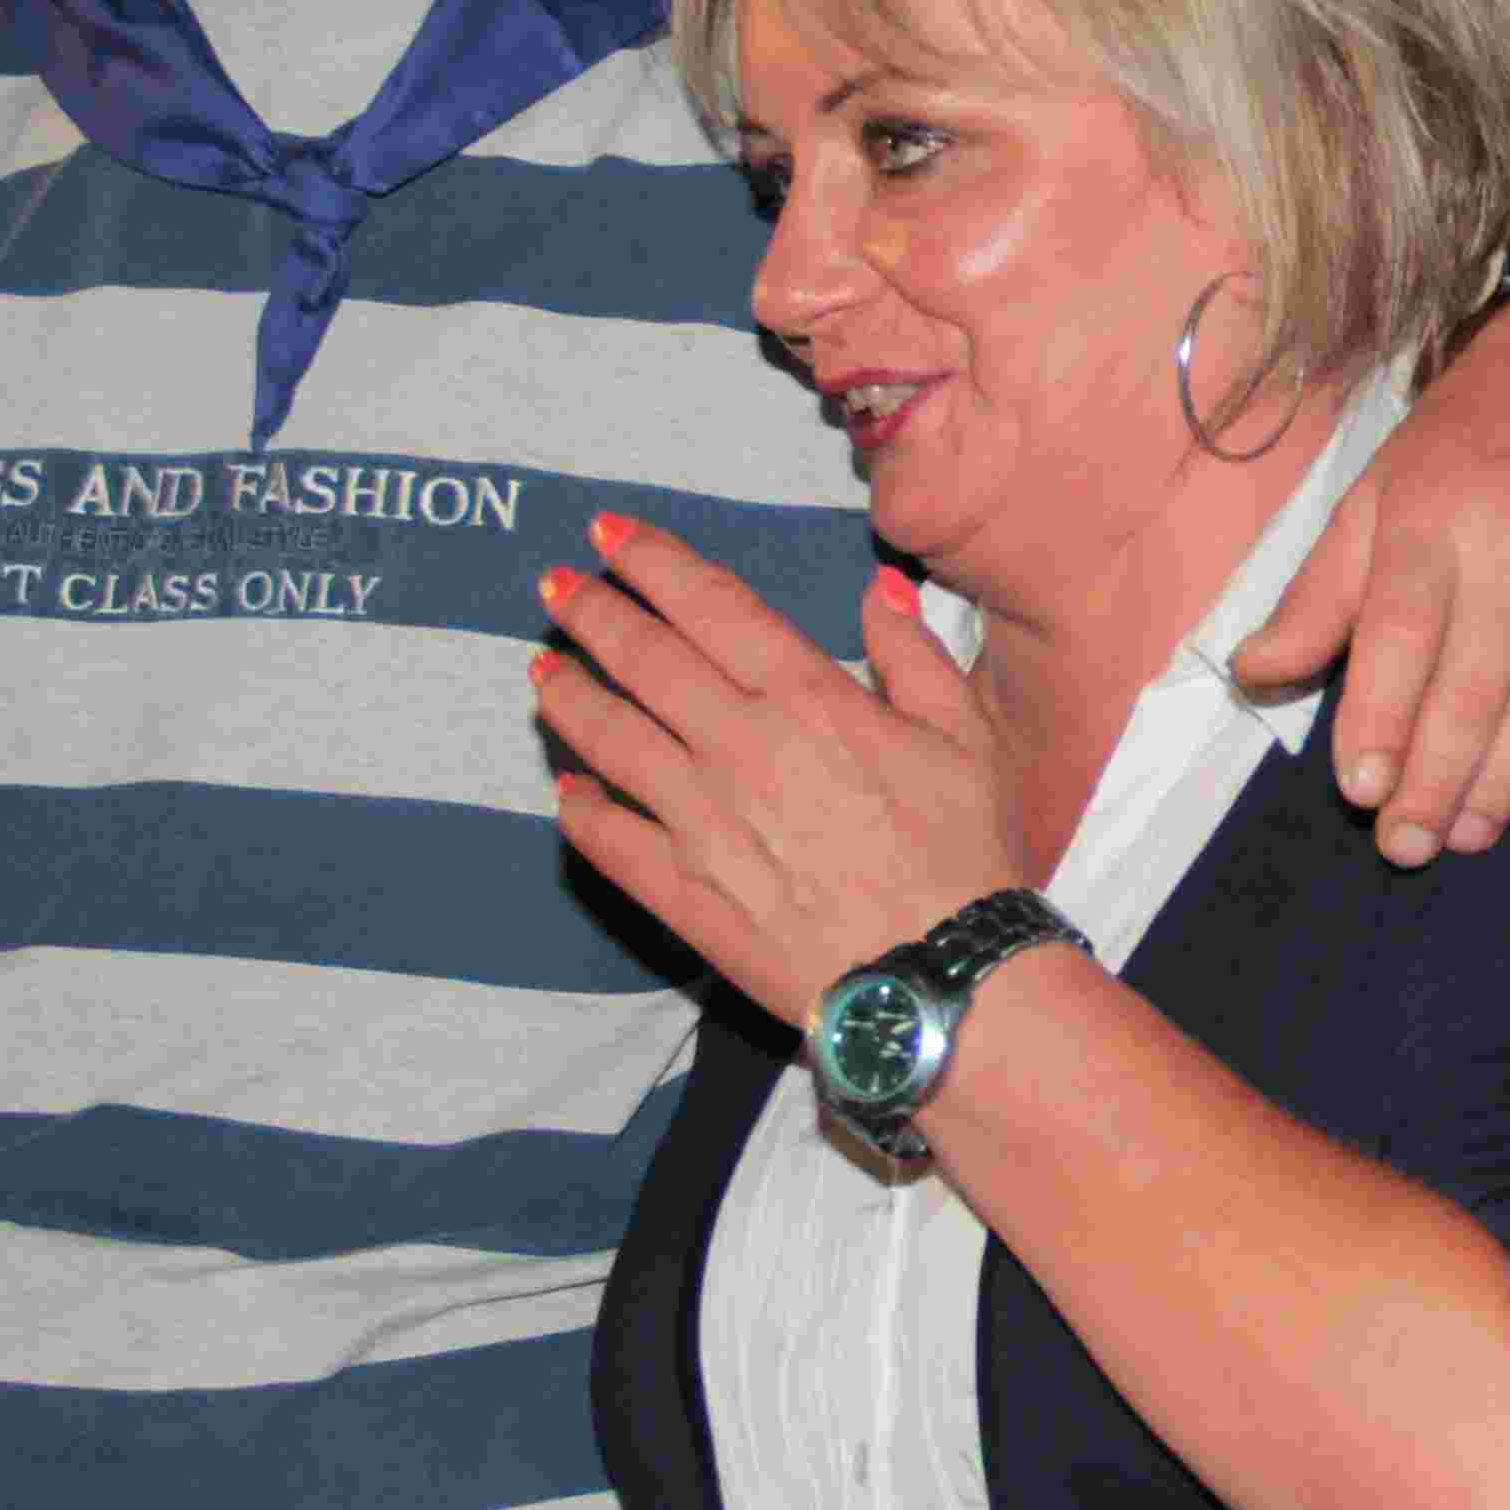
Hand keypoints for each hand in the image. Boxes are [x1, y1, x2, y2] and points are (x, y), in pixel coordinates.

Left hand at [531, 515, 1031, 1026]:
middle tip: (555, 584)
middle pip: (641, 659)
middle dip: (589, 611)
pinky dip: (578, 808)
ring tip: (541, 667)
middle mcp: (738, 746)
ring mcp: (699, 820)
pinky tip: (566, 789)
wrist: (936, 975)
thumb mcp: (968, 737)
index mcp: (808, 697)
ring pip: (607, 739)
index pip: (709, 605)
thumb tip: (879, 591)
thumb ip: (915, 655)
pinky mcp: (681, 891)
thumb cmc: (964, 854)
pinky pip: (607, 838)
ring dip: (566, 695)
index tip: (608, 533)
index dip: (650, 561)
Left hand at [1228, 292, 1509, 864]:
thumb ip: (1317, 596)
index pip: (1403, 634)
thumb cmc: (1459, 451)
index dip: (1381, 718)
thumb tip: (1254, 673)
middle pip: (1474, 685)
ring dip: (1502, 783)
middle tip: (1407, 846)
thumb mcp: (1371, 500)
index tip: (1361, 789)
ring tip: (1466, 835)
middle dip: (1437, 778)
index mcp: (1430, 522)